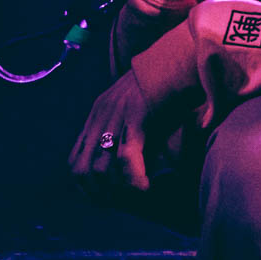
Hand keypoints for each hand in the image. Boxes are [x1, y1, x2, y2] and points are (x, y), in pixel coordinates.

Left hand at [69, 72, 161, 195]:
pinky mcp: (135, 114)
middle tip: (121, 203)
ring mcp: (116, 114)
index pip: (75, 161)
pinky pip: (127, 155)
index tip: (105, 199)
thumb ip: (134, 135)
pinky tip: (146, 187)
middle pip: (82, 169)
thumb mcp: (142, 111)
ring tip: (136, 196)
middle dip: (99, 192)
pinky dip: (133, 177)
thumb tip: (136, 170)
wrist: (184, 56)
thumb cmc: (171, 87)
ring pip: (100, 167)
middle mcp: (101, 115)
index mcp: (99, 113)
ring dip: (117, 189)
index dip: (86, 186)